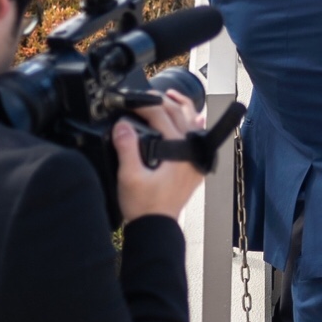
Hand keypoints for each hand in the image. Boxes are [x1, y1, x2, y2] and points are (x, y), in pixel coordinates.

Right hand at [113, 90, 205, 222]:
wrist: (156, 227)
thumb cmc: (144, 206)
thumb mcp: (129, 176)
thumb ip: (126, 148)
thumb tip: (122, 125)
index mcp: (179, 151)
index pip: (162, 117)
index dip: (145, 105)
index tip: (131, 100)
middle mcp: (192, 151)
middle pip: (180, 115)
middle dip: (164, 101)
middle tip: (148, 95)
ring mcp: (196, 158)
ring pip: (193, 123)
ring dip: (181, 108)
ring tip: (170, 97)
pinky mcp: (195, 166)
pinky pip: (198, 137)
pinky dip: (193, 124)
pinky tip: (192, 118)